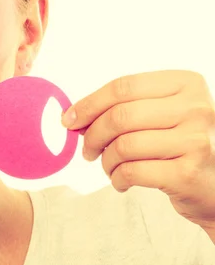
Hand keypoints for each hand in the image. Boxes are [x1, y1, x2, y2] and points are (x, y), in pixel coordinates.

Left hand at [62, 70, 214, 231]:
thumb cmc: (182, 147)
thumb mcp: (166, 115)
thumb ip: (128, 108)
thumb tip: (75, 115)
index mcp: (186, 84)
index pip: (123, 87)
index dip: (89, 104)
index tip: (69, 120)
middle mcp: (195, 108)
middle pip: (120, 116)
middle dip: (92, 135)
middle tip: (87, 150)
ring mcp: (194, 140)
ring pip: (123, 145)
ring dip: (105, 161)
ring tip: (109, 167)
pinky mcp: (187, 173)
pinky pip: (132, 171)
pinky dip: (117, 178)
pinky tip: (122, 181)